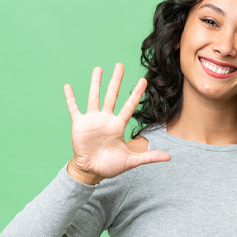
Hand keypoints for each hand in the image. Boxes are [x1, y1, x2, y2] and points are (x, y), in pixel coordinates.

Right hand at [63, 64, 170, 183]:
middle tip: (120, 65)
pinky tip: (67, 86)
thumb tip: (169, 157)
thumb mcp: (132, 160)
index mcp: (118, 125)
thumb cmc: (111, 166)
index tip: (144, 80)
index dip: (136, 93)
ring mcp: (92, 120)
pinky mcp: (79, 124)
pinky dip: (70, 98)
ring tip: (98, 68)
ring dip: (96, 83)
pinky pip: (74, 108)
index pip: (130, 105)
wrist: (92, 171)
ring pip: (94, 97)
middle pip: (112, 95)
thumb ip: (149, 157)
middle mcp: (106, 119)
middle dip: (116, 80)